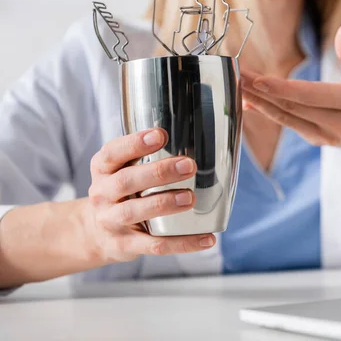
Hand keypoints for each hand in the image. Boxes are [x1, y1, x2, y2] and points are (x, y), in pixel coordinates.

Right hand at [85, 128, 214, 263]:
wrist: (94, 233)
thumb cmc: (120, 193)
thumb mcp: (121, 170)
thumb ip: (145, 157)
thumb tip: (193, 141)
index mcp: (103, 170)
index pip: (112, 153)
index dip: (135, 144)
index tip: (160, 135)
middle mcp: (103, 194)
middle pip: (126, 181)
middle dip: (158, 173)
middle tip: (189, 166)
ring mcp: (112, 222)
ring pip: (135, 212)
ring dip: (164, 204)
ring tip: (190, 198)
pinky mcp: (125, 246)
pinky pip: (155, 245)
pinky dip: (182, 243)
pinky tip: (207, 239)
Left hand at [241, 25, 340, 149]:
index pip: (312, 95)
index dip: (282, 89)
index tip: (257, 80)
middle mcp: (339, 123)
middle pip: (293, 107)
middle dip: (261, 91)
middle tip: (236, 74)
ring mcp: (327, 136)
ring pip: (287, 118)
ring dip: (259, 102)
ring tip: (237, 85)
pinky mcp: (318, 141)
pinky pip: (289, 124)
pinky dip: (268, 112)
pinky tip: (250, 100)